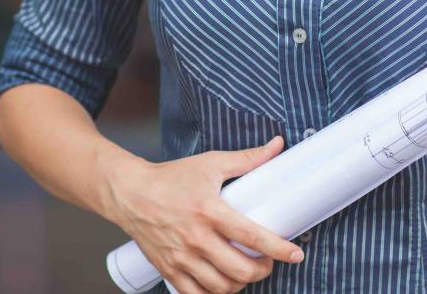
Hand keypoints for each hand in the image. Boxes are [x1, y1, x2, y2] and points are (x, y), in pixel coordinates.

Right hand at [103, 135, 304, 293]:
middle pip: (240, 269)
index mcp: (209, 211)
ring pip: (222, 287)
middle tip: (267, 262)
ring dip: (241, 284)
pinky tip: (222, 284)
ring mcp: (181, 257)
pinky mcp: (169, 269)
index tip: (296, 254)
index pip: (251, 236)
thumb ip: (247, 159)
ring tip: (246, 272)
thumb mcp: (210, 163)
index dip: (278, 248)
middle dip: (263, 270)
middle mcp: (196, 238)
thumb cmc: (171, 178)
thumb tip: (277, 145)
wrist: (130, 193)